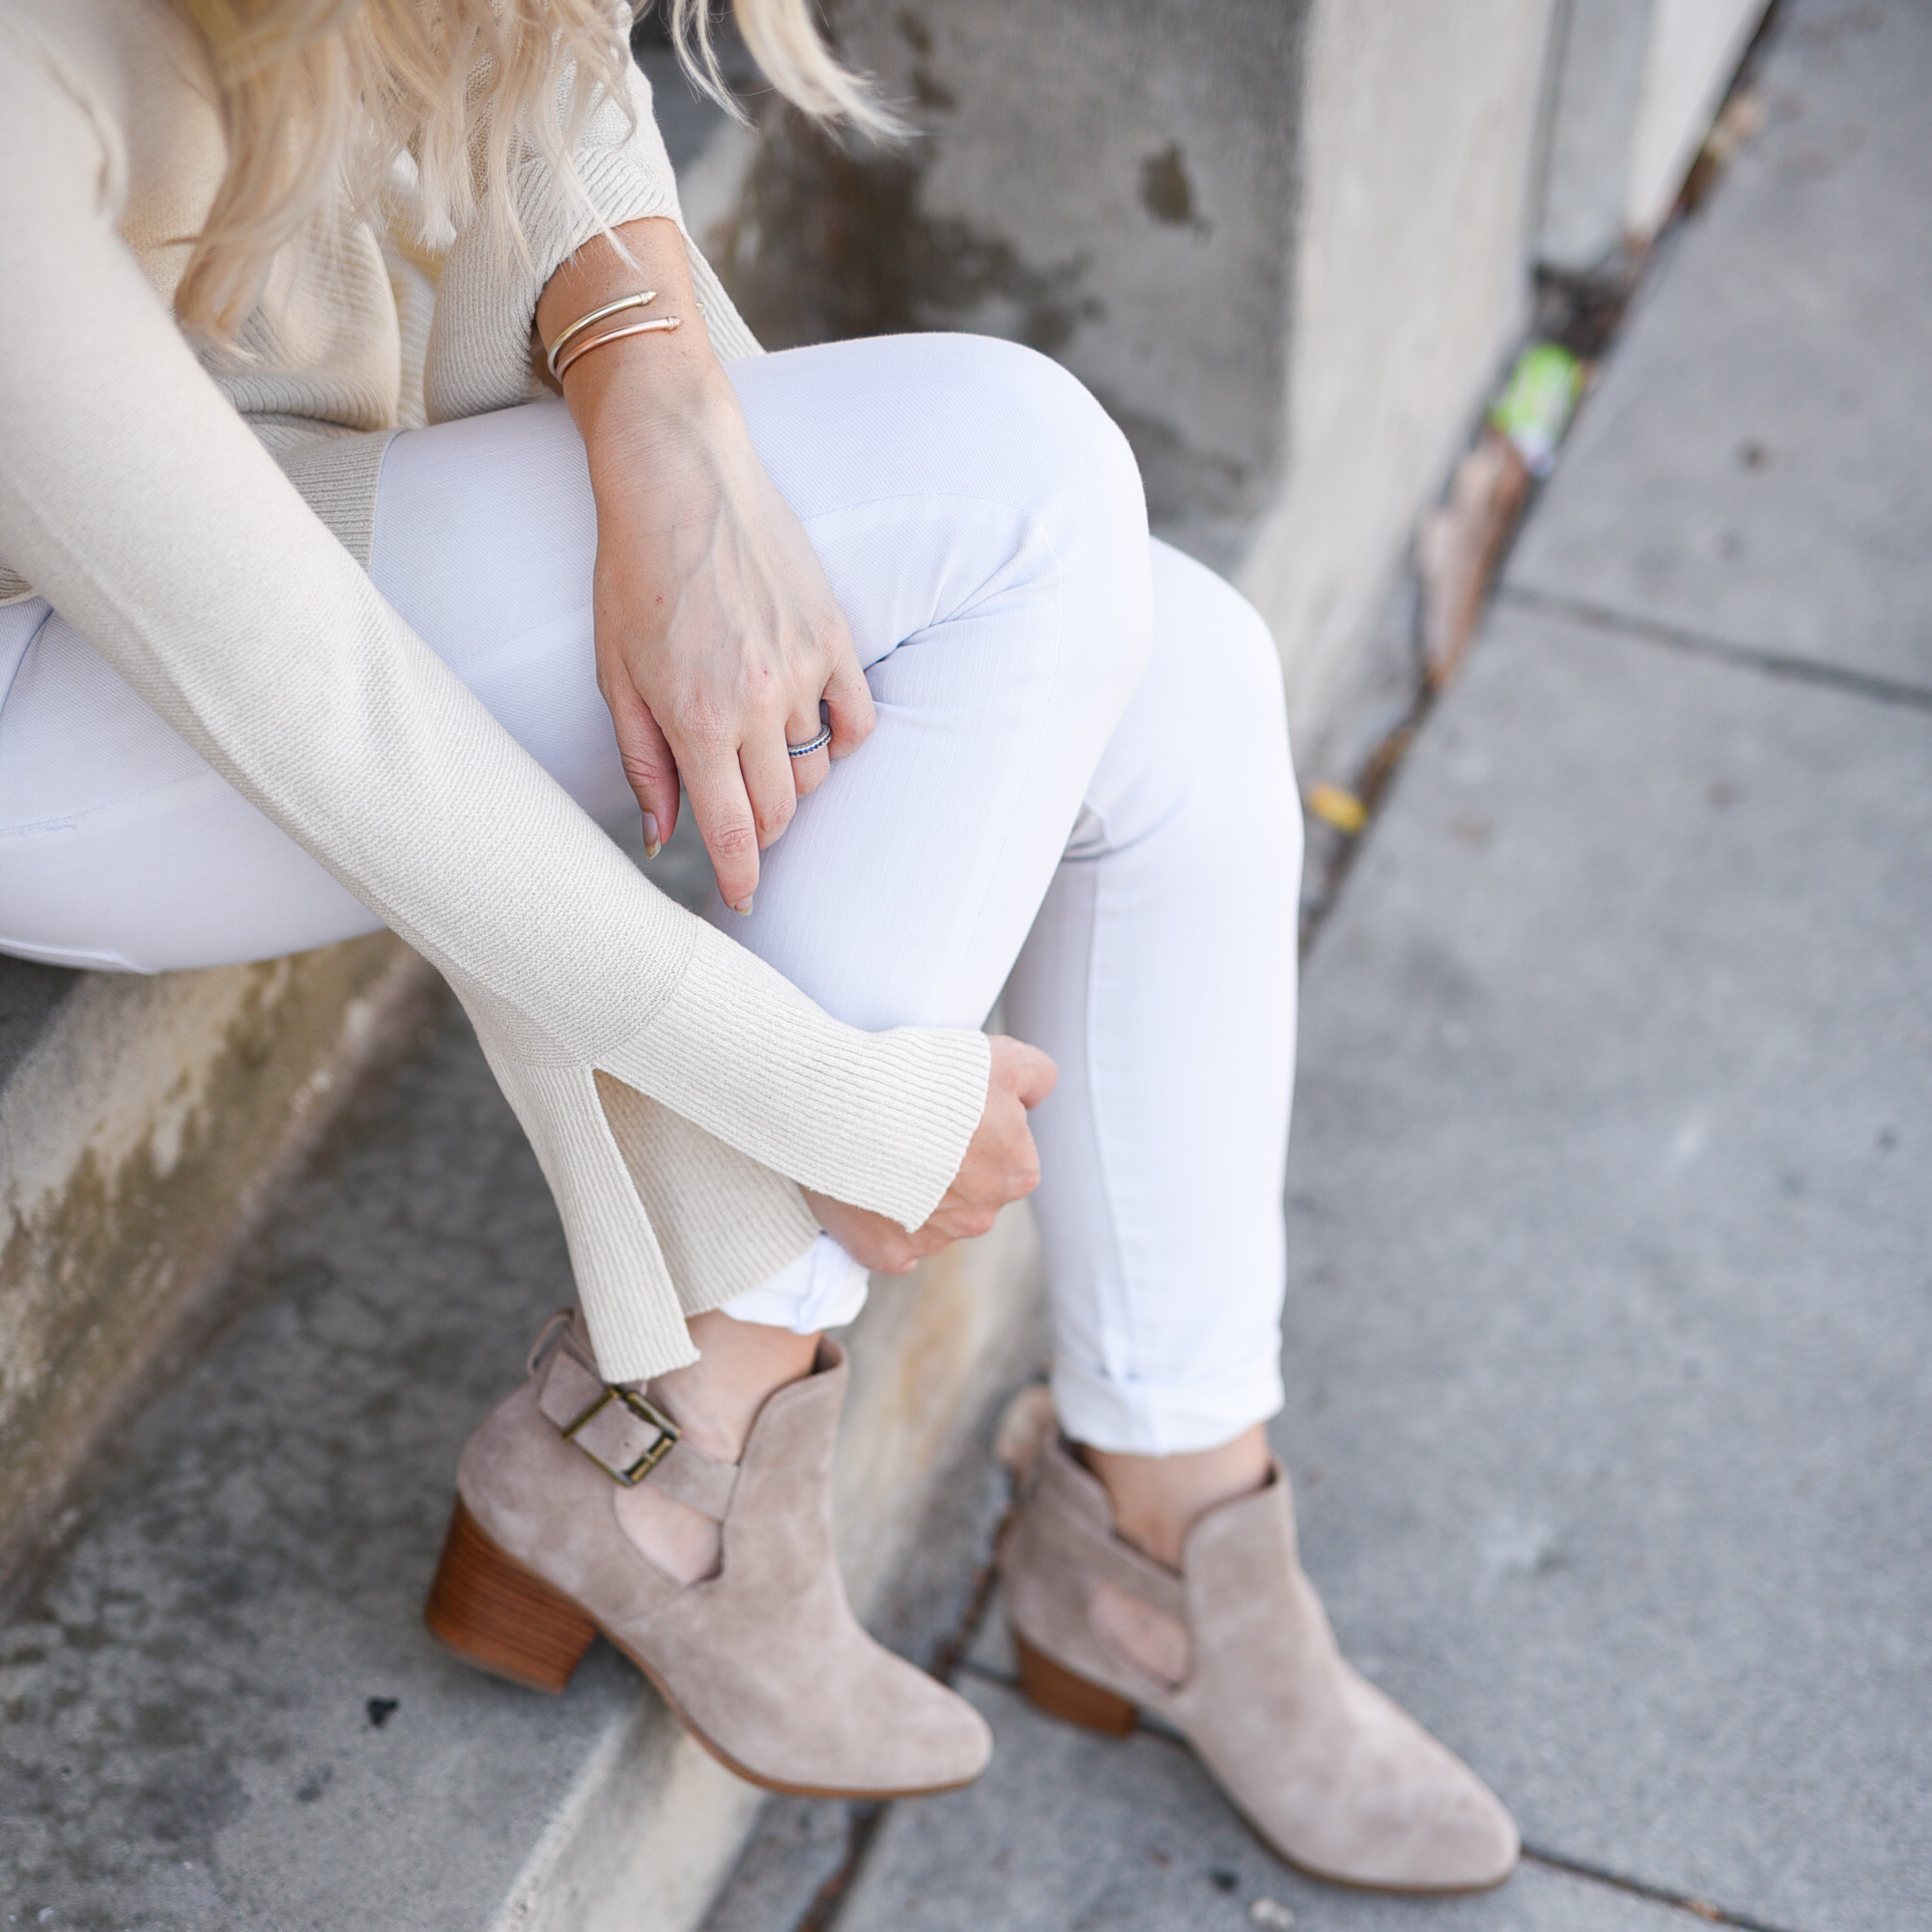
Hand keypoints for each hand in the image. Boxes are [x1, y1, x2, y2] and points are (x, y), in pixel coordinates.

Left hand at [538, 221, 874, 912]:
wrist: (679, 477)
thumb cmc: (632, 573)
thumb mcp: (617, 675)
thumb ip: (644, 762)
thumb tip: (662, 834)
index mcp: (696, 718)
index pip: (731, 831)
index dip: (742, 879)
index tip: (747, 903)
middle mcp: (758, 703)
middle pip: (779, 810)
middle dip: (758, 830)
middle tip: (739, 820)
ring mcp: (804, 670)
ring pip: (814, 770)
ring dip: (789, 781)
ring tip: (760, 757)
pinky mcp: (835, 637)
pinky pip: (856, 720)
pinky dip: (838, 740)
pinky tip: (810, 730)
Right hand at [804, 1036, 1058, 1272]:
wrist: (850, 1107)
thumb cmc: (930, 1077)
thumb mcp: (1002, 1056)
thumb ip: (1037, 1076)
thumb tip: (1035, 1099)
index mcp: (1018, 1174)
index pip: (1008, 1153)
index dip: (979, 1127)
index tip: (950, 1110)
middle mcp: (982, 1217)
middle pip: (971, 1190)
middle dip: (949, 1166)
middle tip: (915, 1128)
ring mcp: (933, 1240)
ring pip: (930, 1217)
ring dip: (914, 1191)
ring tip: (883, 1150)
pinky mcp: (888, 1253)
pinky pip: (890, 1244)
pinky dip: (879, 1222)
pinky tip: (866, 1189)